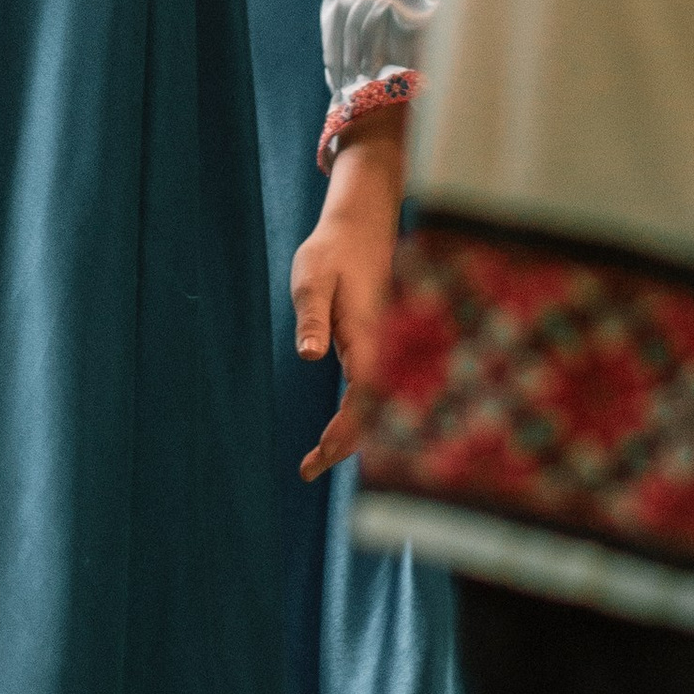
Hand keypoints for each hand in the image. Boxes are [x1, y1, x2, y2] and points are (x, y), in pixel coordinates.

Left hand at [291, 106, 407, 483]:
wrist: (362, 222)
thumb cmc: (332, 250)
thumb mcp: (312, 278)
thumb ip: (312, 317)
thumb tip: (311, 355)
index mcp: (369, 336)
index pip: (362, 400)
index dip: (343, 433)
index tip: (317, 456)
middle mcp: (384, 347)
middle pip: (374, 413)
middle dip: (346, 446)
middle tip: (308, 471)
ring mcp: (385, 347)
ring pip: (377, 404)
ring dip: (352, 434)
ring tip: (317, 460)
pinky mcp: (379, 344)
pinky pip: (374, 389)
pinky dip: (359, 414)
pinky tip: (340, 428)